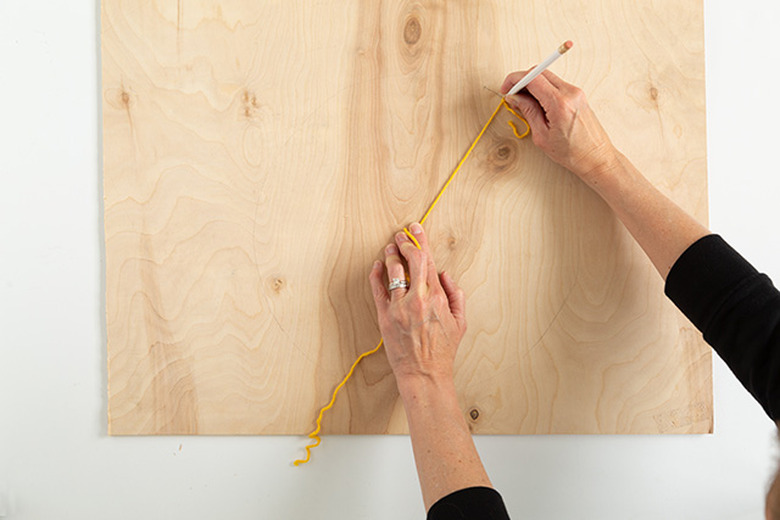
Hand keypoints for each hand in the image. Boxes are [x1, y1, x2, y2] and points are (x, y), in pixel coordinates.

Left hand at [368, 223, 466, 385]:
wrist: (424, 373)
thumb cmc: (442, 351)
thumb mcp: (460, 322)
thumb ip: (456, 295)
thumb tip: (446, 275)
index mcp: (437, 297)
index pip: (428, 260)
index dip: (421, 241)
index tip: (416, 230)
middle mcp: (417, 298)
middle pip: (410, 260)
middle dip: (405, 242)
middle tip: (401, 234)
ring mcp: (399, 307)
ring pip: (393, 271)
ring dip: (391, 255)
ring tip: (390, 247)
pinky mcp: (384, 316)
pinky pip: (378, 289)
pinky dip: (376, 274)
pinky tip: (377, 265)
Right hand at [500, 69, 616, 182]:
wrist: (596, 157)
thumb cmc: (572, 152)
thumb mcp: (542, 136)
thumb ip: (528, 112)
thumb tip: (514, 98)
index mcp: (560, 103)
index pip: (532, 77)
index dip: (515, 80)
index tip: (506, 89)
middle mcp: (570, 93)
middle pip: (539, 72)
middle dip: (522, 80)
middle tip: (512, 95)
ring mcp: (576, 92)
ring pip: (547, 77)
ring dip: (532, 85)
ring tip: (524, 103)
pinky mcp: (578, 95)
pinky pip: (555, 84)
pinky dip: (542, 89)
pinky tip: (537, 104)